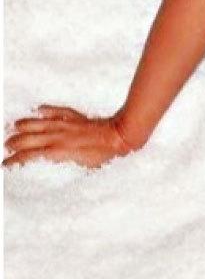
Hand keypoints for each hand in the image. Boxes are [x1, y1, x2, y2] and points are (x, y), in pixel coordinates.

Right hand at [3, 104, 137, 168]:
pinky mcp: (73, 116)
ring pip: (35, 122)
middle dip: (13, 143)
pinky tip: (38, 110)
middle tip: (7, 147)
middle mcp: (56, 136)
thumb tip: (56, 166)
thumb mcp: (81, 168)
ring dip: (22, 125)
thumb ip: (65, 165)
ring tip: (13, 127)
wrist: (119, 137)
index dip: (14, 161)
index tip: (6, 164)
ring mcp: (64, 124)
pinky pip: (55, 110)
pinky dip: (45, 110)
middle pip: (25, 138)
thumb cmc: (104, 156)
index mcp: (56, 152)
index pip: (28, 156)